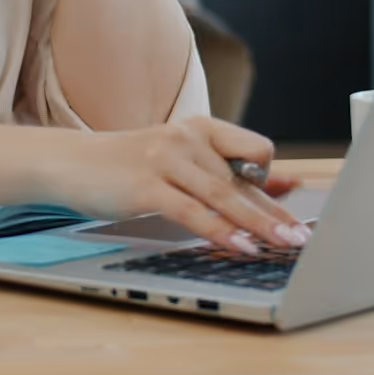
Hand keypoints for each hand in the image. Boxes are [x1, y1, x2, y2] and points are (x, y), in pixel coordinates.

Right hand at [49, 117, 308, 253]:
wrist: (70, 162)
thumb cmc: (130, 166)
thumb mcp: (181, 160)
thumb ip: (228, 171)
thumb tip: (288, 182)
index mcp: (199, 128)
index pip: (254, 150)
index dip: (273, 181)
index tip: (292, 211)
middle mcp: (185, 139)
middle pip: (241, 180)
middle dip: (274, 213)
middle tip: (302, 238)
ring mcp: (164, 161)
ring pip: (222, 196)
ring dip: (257, 224)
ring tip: (283, 245)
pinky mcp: (146, 186)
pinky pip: (192, 211)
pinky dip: (220, 231)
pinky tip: (239, 246)